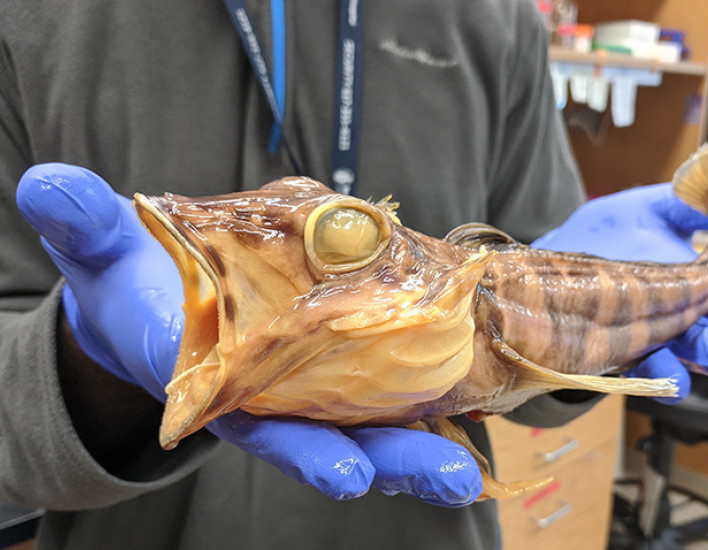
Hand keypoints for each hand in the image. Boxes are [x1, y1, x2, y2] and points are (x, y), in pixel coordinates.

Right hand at [16, 163, 481, 505]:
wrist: (163, 290)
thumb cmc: (135, 279)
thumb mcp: (104, 253)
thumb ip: (84, 227)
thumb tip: (51, 186)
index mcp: (219, 384)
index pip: (262, 424)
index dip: (301, 448)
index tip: (344, 475)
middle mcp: (273, 395)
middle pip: (335, 435)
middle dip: (388, 460)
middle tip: (450, 480)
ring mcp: (310, 383)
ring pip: (370, 421)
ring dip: (423, 444)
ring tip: (473, 466)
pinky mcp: (338, 362)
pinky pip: (388, 388)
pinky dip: (428, 402)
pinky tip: (475, 410)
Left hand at [531, 183, 707, 403]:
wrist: (539, 266)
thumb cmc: (597, 237)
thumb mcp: (647, 210)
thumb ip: (691, 205)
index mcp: (685, 282)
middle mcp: (667, 315)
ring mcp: (639, 337)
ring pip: (679, 353)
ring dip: (705, 359)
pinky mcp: (609, 352)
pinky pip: (636, 369)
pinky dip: (658, 375)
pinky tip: (673, 378)